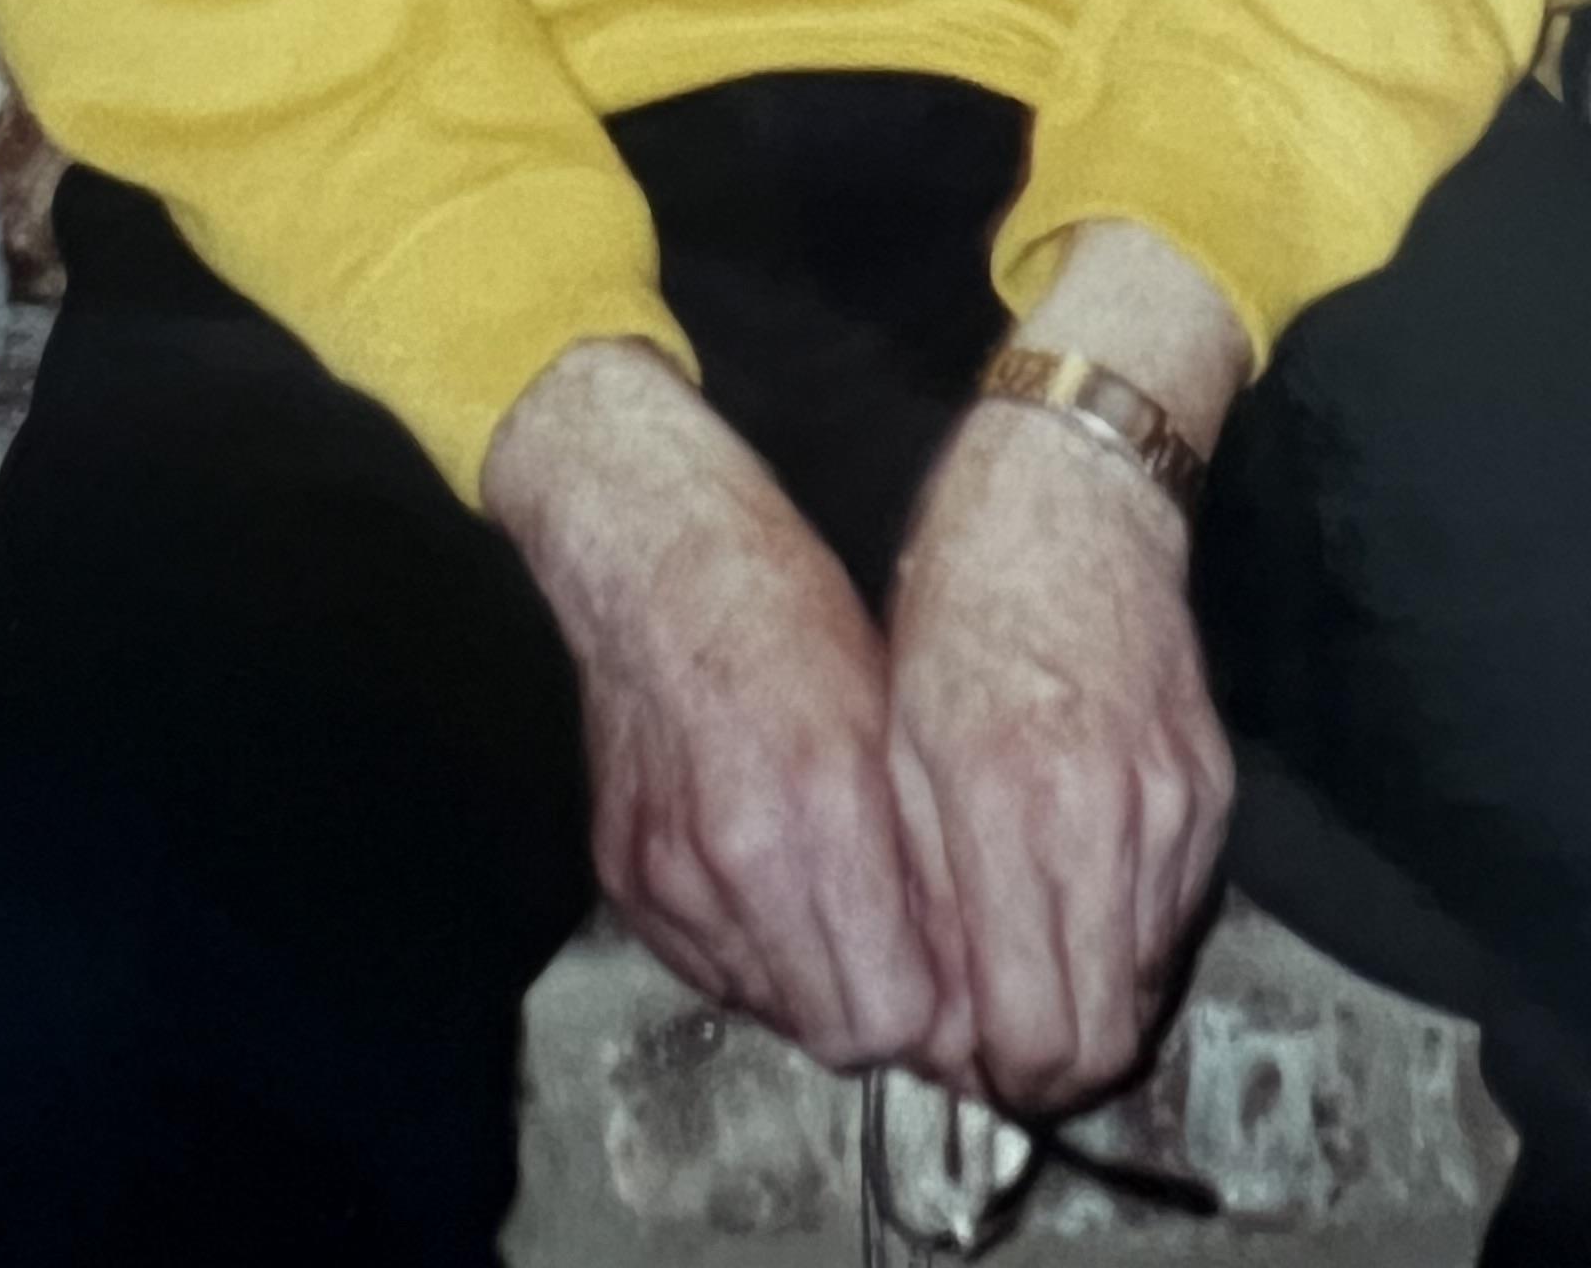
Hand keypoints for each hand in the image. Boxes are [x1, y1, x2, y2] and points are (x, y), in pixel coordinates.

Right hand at [487, 338, 942, 1072]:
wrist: (653, 555)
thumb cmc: (787, 607)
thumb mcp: (894, 713)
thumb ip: (930, 854)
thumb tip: (964, 982)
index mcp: (819, 807)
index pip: (893, 1018)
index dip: (935, 1014)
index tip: (956, 985)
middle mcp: (734, 856)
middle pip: (833, 1034)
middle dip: (881, 1010)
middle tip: (908, 958)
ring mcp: (667, 874)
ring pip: (771, 1008)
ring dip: (815, 980)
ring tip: (841, 905)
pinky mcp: (626, 876)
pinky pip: (709, 967)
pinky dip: (752, 948)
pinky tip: (775, 880)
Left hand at [884, 397, 1232, 1113]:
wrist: (1077, 491)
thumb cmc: (962, 598)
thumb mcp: (900, 737)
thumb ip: (923, 889)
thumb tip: (939, 1020)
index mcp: (1017, 805)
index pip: (1037, 1033)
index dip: (998, 1075)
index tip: (966, 1059)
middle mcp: (1114, 818)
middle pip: (1108, 1040)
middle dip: (1049, 1065)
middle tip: (995, 1038)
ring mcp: (1179, 807)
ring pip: (1145, 986)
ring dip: (1088, 996)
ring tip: (1025, 954)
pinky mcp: (1214, 791)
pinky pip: (1174, 915)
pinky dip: (1123, 933)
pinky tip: (1071, 887)